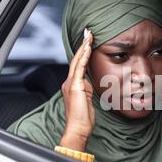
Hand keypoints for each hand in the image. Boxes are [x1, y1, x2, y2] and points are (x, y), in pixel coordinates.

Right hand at [59, 28, 94, 151]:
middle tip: (88, 31)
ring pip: (78, 60)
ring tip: (89, 35)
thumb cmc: (83, 119)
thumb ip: (88, 90)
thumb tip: (91, 84)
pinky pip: (80, 67)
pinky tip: (88, 47)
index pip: (78, 64)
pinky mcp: (75, 86)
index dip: (83, 52)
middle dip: (83, 44)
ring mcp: (71, 84)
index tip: (88, 41)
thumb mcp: (87, 101)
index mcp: (73, 85)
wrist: (78, 129)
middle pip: (77, 59)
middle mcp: (69, 82)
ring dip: (84, 46)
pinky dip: (84, 56)